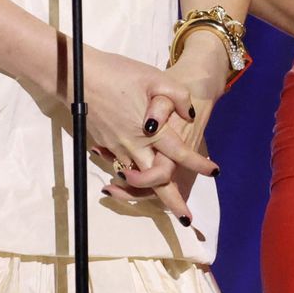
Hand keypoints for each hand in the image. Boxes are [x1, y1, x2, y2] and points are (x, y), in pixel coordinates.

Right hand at [74, 45, 220, 223]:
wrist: (79, 77)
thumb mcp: (154, 76)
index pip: (180, 154)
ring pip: (137, 181)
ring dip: (151, 194)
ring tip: (165, 204)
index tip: (214, 172)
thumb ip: (177, 95)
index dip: (199, 164)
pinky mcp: (105, 145)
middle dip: (173, 202)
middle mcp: (135, 146)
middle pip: (157, 182)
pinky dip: (131, 181)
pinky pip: (122, 170)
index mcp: (151, 131)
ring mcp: (118, 148)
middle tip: (186, 218)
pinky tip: (137, 180)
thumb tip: (189, 114)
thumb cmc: (118, 73)